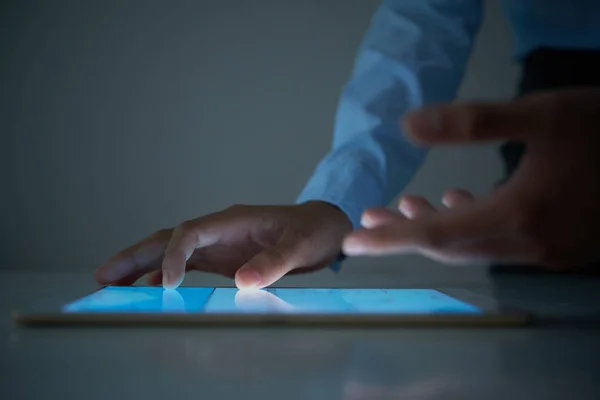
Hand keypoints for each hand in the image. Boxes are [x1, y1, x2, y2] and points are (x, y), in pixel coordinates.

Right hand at [95, 202, 351, 288]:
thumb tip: (242, 282)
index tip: (168, 283)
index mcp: (233, 220)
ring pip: (169, 251)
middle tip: (102, 276)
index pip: (190, 232)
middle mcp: (218, 230)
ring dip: (140, 267)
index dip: (174, 255)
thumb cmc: (312, 231)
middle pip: (167, 238)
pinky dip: (162, 278)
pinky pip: (184, 267)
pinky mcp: (220, 259)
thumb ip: (275, 262)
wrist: (321, 227)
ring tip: (109, 285)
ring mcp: (217, 244)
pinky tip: (145, 293)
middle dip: (135, 255)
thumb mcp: (300, 246)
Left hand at [343, 88, 599, 269]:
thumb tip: (407, 125)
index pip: (436, 235)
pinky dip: (470, 225)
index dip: (390, 239)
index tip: (352, 243)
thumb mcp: (540, 113)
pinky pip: (498, 243)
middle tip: (368, 221)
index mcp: (521, 215)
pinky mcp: (558, 246)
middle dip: (405, 235)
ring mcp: (547, 250)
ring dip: (436, 229)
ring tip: (401, 208)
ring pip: (474, 246)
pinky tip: (457, 202)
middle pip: (451, 246)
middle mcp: (530, 244)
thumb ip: (473, 122)